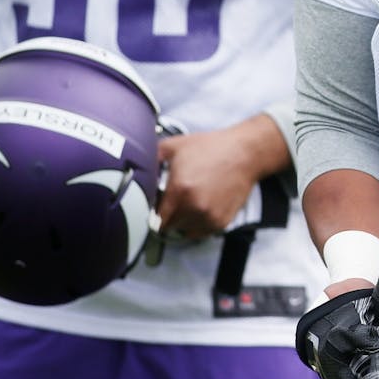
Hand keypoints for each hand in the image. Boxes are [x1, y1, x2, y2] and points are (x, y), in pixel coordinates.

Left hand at [156, 124, 268, 239]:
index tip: (154, 208)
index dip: (152, 213)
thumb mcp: (175, 146)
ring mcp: (209, 217)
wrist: (244, 153)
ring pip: (184, 232)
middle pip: (168, 227)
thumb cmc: (211, 148)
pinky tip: (202, 206)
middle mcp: (194, 207)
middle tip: (174, 202)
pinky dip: (198, 224)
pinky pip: (201, 232)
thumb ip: (150, 157)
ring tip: (189, 203)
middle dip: (168, 216)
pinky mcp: (221, 222)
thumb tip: (134, 167)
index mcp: (179, 190)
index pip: (154, 218)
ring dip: (183, 222)